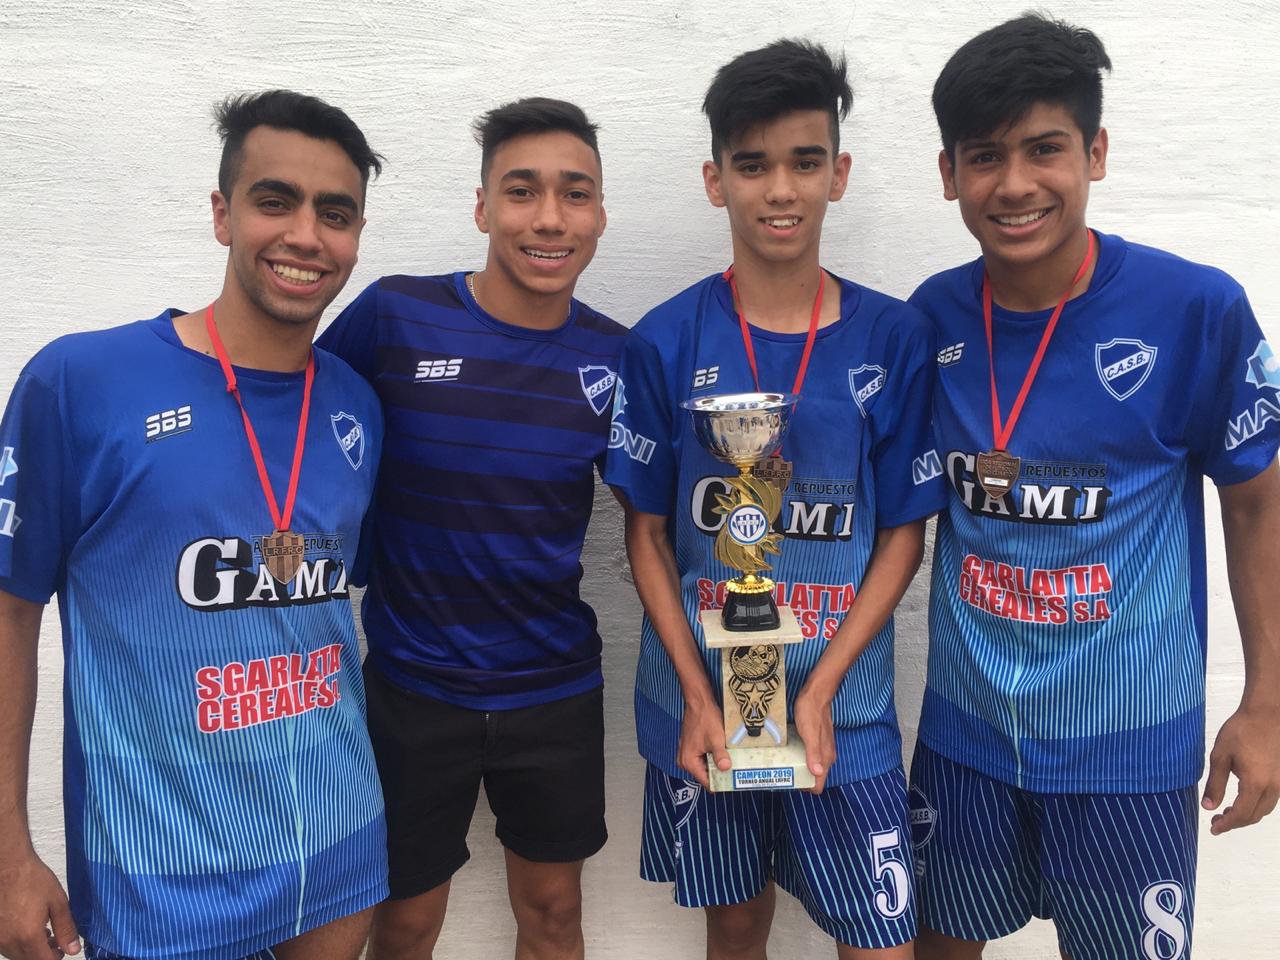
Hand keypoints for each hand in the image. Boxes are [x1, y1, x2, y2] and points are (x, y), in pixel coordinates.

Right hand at [0, 850, 79, 958]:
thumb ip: (66, 929)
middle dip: (44, 954)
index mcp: (27, 936)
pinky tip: (27, 927)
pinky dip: (18, 942)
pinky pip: (6, 946)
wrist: (7, 866)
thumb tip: (73, 950)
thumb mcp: (58, 902)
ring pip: (16, 954)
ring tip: (44, 932)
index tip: (63, 949)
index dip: (56, 957)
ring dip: (31, 949)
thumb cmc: (33, 880)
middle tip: (56, 940)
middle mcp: (8, 942)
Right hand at [679, 697, 729, 789]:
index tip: (732, 782)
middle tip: (735, 772)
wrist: (699, 702)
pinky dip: (713, 757)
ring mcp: (687, 753)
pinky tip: (723, 754)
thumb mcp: (716, 739)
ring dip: (717, 765)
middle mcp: (685, 760)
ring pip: (705, 766)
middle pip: (705, 775)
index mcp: (688, 761)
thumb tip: (725, 768)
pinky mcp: (691, 747)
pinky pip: (703, 758)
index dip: (719, 782)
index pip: (705, 781)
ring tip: (730, 762)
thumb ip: (720, 755)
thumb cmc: (705, 718)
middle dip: (719, 773)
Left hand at [793, 683, 835, 793]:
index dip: (804, 788)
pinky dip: (799, 758)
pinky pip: (809, 757)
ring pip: (811, 767)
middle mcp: (826, 756)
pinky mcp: (817, 741)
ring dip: (799, 769)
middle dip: (799, 780)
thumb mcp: (810, 733)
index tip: (789, 782)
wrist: (816, 694)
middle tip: (781, 773)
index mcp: (826, 758)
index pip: (818, 785)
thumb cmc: (811, 712)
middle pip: (814, 778)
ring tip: (783, 764)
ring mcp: (822, 749)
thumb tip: (818, 773)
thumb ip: (814, 753)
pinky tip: (788, 752)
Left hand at [1202, 702, 1279, 834]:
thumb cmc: (1242, 731)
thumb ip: (1215, 784)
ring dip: (1247, 815)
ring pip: (1265, 809)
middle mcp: (1273, 787)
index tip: (1213, 828)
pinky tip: (1244, 799)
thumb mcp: (1220, 756)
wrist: (1267, 714)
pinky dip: (1257, 805)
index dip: (1226, 824)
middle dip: (1235, 822)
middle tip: (1216, 821)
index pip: (1241, 814)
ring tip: (1227, 811)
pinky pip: (1271, 799)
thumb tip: (1208, 806)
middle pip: (1254, 816)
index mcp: (1256, 783)